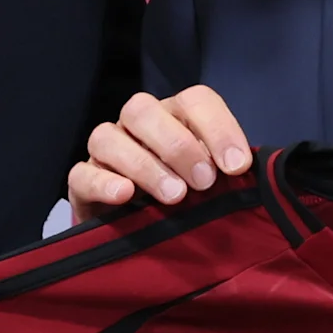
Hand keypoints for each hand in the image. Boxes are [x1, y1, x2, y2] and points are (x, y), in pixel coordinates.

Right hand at [71, 84, 252, 224]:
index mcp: (175, 117)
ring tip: (174, 196)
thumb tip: (250, 173)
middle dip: (178, 145)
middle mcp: (137, 125)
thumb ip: (229, 173)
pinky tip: (125, 195)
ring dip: (145, 165)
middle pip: (145, 110)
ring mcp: (106, 151)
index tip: (237, 166)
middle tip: (204, 181)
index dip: (218, 128)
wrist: (139, 232)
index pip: (195, 100)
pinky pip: (82, 174)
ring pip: (108, 137)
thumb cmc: (186, 199)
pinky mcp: (81, 182)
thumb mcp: (212, 183)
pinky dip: (104, 182)